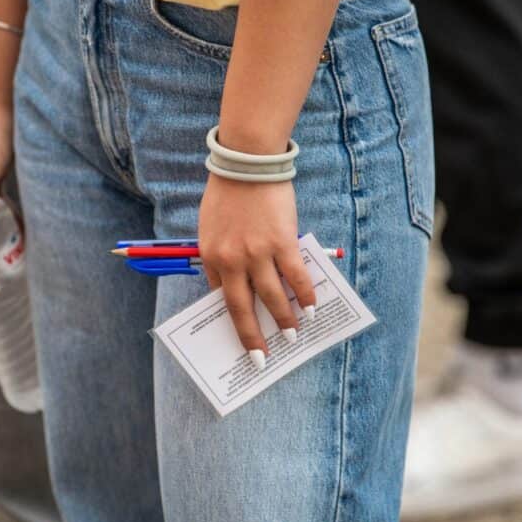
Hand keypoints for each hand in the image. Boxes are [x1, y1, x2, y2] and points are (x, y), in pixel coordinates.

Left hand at [198, 174, 316, 368]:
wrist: (247, 162)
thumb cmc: (228, 191)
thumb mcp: (211, 224)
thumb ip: (221, 252)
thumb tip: (237, 278)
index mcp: (211, 255)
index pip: (220, 296)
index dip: (233, 318)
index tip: (241, 337)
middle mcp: (232, 259)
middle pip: (241, 308)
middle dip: (253, 337)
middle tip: (262, 359)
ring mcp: (257, 252)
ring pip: (271, 297)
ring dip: (284, 320)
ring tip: (294, 335)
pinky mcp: (282, 242)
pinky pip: (296, 276)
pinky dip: (304, 294)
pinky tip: (311, 308)